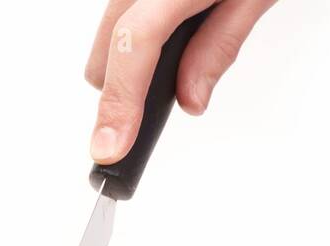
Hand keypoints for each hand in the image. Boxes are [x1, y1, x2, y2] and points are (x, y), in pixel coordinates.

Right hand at [85, 0, 276, 162]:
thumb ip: (221, 44)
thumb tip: (190, 97)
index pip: (135, 47)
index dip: (119, 104)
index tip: (110, 147)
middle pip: (108, 48)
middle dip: (127, 85)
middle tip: (171, 91)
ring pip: (108, 29)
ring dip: (133, 54)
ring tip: (187, 40)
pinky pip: (121, 7)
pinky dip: (139, 26)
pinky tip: (177, 20)